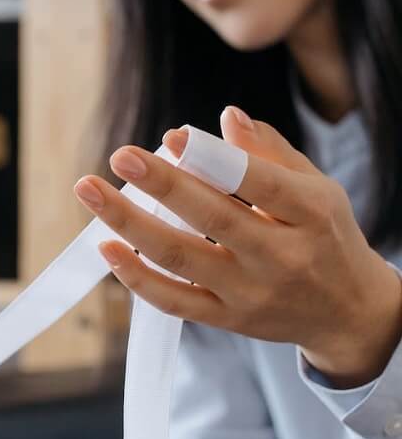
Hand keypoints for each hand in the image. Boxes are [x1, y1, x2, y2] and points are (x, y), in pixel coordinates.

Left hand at [74, 106, 401, 388]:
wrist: (348, 313)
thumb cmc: (323, 237)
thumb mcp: (315, 189)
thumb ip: (268, 154)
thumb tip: (224, 118)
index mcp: (310, 214)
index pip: (260, 182)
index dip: (213, 160)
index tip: (170, 137)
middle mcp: (281, 257)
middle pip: (214, 219)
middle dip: (163, 185)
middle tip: (120, 155)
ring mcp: (251, 293)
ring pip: (182, 258)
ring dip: (130, 224)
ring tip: (90, 192)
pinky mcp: (227, 319)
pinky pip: (174, 301)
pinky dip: (136, 277)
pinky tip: (106, 248)